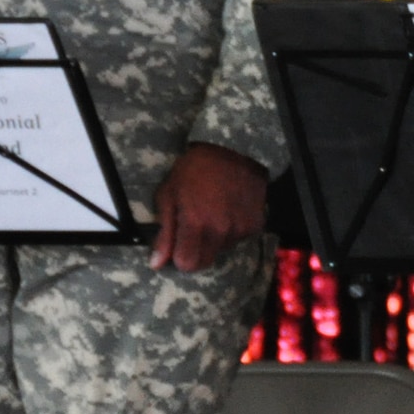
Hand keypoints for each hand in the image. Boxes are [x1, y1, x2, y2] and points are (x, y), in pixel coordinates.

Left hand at [150, 143, 268, 272]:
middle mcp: (220, 231)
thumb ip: (165, 232)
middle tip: (195, 229)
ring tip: (214, 214)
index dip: (179, 256)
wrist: (233, 149)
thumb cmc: (193, 170)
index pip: (186, 264)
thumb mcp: (169, 195)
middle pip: (205, 262)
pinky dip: (232, 231)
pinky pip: (238, 239)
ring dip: (215, 240)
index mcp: (195, 223)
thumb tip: (156, 264)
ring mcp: (240, 228)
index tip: (179, 243)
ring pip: (222, 250)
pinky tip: (229, 211)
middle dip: (196, 252)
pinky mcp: (256, 224)